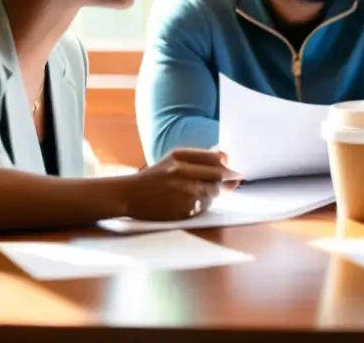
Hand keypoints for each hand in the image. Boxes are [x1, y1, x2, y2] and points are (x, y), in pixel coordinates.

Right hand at [123, 148, 241, 220]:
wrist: (128, 195)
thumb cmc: (154, 176)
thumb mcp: (173, 159)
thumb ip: (198, 157)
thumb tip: (226, 158)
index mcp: (181, 156)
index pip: (216, 158)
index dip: (228, 164)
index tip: (234, 169)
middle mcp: (182, 171)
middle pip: (218, 175)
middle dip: (228, 179)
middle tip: (235, 181)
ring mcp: (182, 191)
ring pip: (213, 192)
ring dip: (215, 192)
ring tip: (206, 191)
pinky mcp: (181, 208)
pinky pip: (204, 206)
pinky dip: (204, 204)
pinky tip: (196, 201)